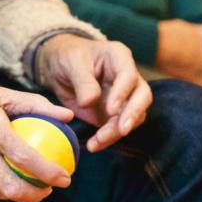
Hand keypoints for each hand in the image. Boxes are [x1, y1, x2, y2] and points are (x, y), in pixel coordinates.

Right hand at [0, 53, 73, 201]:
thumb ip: (35, 104)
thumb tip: (67, 115)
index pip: (24, 157)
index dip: (49, 172)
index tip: (65, 177)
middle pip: (10, 187)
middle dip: (36, 195)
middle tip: (49, 188)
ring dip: (17, 192)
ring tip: (32, 184)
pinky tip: (7, 176)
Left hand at [36, 35, 152, 152]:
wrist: (58, 68)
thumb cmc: (68, 57)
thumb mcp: (71, 63)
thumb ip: (83, 82)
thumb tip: (90, 102)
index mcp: (119, 57)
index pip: (129, 75)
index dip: (123, 93)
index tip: (111, 109)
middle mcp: (127, 78)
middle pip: (142, 96)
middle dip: (133, 114)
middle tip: (122, 130)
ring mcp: (123, 97)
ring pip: (133, 116)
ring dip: (117, 131)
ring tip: (98, 141)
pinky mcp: (114, 114)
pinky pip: (117, 128)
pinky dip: (108, 139)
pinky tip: (94, 145)